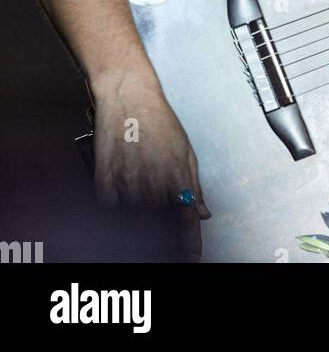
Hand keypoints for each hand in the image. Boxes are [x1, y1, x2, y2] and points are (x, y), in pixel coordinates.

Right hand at [92, 71, 210, 261]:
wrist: (128, 95)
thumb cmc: (158, 119)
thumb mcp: (185, 150)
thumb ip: (194, 185)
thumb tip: (202, 212)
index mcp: (177, 175)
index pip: (186, 220)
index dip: (189, 244)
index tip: (191, 256)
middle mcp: (152, 181)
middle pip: (157, 225)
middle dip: (161, 229)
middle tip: (160, 220)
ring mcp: (127, 181)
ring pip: (132, 219)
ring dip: (138, 216)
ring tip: (140, 193)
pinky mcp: (104, 178)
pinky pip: (109, 208)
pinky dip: (115, 206)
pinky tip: (122, 192)